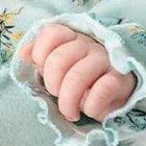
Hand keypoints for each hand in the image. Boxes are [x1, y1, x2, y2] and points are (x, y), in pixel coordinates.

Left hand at [19, 24, 136, 122]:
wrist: (117, 95)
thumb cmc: (84, 81)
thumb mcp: (61, 67)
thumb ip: (41, 57)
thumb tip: (24, 54)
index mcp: (73, 38)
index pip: (51, 33)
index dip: (41, 54)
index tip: (44, 70)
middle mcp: (90, 45)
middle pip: (59, 60)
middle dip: (52, 85)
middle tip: (58, 96)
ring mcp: (106, 60)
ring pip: (77, 77)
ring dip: (68, 102)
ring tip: (70, 112)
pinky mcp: (121, 79)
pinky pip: (101, 90)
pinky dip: (90, 106)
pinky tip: (90, 110)